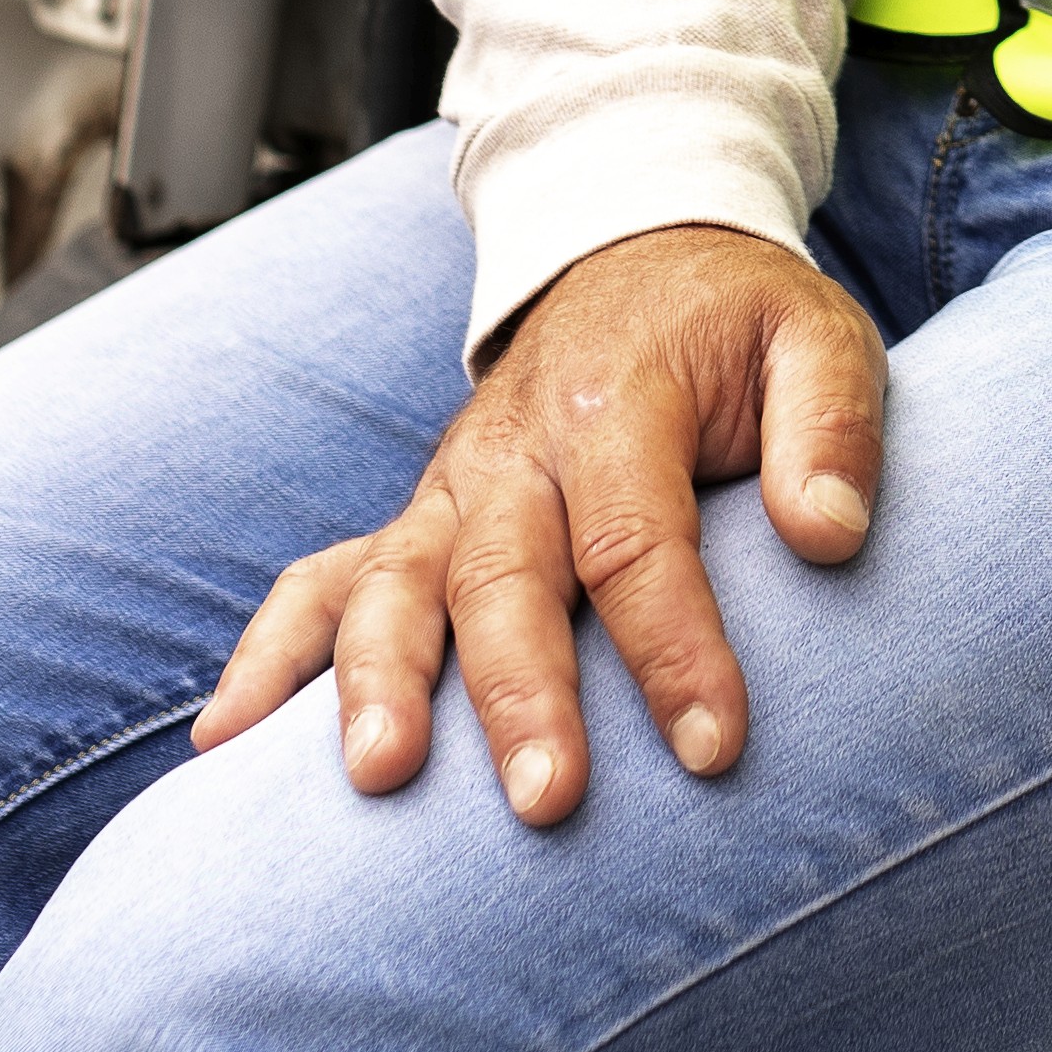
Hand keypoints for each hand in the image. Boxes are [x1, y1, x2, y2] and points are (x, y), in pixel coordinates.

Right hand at [194, 223, 883, 820]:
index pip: (639, 537)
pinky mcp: (412, 524)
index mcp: (615, 400)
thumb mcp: (815, 337)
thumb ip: (829, 426)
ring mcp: (447, 491)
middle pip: (504, 575)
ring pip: (393, 586)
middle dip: (520, 691)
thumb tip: (828, 536)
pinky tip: (223, 749)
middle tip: (547, 799)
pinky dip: (267, 660)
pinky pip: (318, 584)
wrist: (634, 251)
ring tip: (377, 777)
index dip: (676, 646)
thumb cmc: (734, 324)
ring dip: (376, 681)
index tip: (713, 747)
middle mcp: (512, 451)